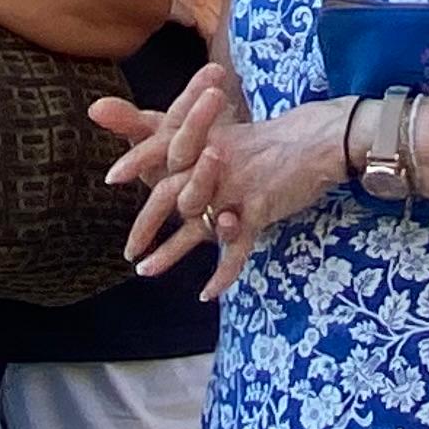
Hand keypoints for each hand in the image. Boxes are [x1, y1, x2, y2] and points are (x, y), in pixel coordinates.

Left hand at [94, 63, 342, 295]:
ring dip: (170, 251)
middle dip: (146, 223)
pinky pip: (235, 248)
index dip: (137, 161)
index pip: (164, 149)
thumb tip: (159, 141)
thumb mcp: (227, 134)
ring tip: (146, 270)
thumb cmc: (270, 140)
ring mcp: (235, 187)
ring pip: (196, 224)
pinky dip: (221, 274)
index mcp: (205, 140)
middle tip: (129, 250)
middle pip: (171, 193)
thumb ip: (193, 140)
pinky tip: (206, 294)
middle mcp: (215, 162)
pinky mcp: (258, 208)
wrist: (317, 140)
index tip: (111, 177)